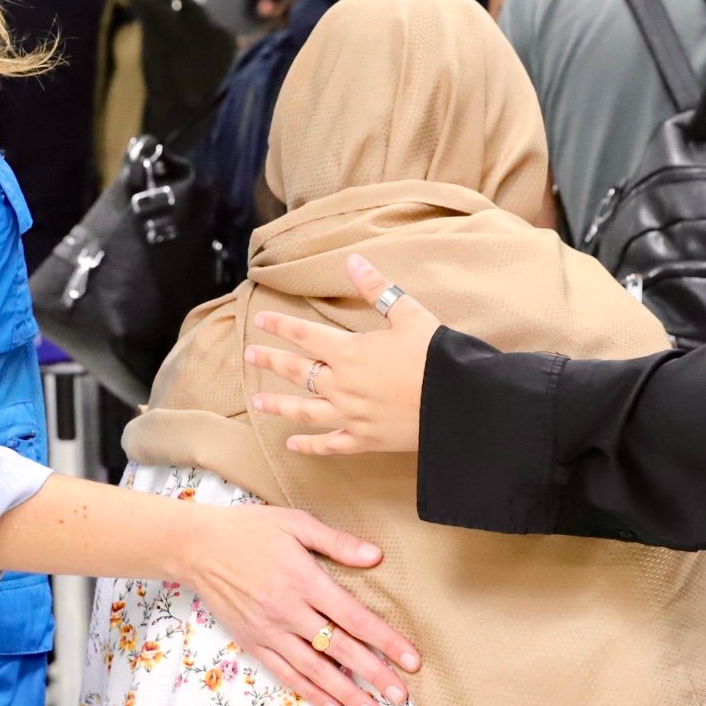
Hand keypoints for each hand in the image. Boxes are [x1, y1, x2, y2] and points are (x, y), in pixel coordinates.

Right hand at [172, 501, 419, 705]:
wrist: (197, 548)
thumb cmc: (250, 530)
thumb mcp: (295, 523)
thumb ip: (336, 542)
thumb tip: (376, 556)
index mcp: (304, 580)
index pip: (355, 617)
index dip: (386, 640)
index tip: (411, 660)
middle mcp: (289, 611)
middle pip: (340, 650)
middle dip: (374, 675)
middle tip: (400, 696)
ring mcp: (270, 631)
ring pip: (314, 670)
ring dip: (346, 694)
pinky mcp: (253, 643)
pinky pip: (286, 673)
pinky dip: (310, 692)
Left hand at [245, 255, 440, 455]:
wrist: (457, 402)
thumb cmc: (434, 355)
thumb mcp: (408, 314)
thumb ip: (376, 288)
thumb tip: (352, 260)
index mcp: (349, 352)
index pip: (304, 334)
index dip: (280, 326)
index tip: (259, 320)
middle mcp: (341, 385)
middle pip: (296, 372)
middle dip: (270, 362)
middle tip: (248, 356)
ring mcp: (350, 415)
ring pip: (303, 411)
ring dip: (278, 406)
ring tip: (257, 403)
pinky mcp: (364, 439)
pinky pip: (329, 444)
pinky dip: (309, 445)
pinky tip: (292, 444)